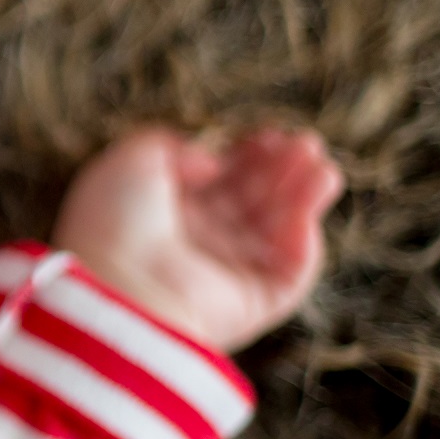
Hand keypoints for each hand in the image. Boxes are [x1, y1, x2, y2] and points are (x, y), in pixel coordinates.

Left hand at [52, 127, 343, 353]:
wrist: (120, 285)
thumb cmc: (115, 220)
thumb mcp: (131, 159)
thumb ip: (172, 145)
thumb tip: (212, 161)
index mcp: (164, 212)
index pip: (220, 180)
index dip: (248, 156)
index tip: (267, 135)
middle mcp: (196, 244)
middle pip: (254, 201)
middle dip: (282, 170)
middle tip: (306, 143)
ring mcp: (225, 275)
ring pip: (279, 232)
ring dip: (304, 197)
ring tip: (324, 168)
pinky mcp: (253, 304)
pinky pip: (291, 272)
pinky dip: (304, 242)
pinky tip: (306, 212)